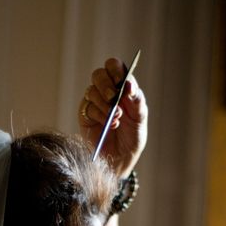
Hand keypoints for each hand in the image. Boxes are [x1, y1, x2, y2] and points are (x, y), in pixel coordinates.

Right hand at [78, 57, 147, 177]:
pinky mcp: (85, 116)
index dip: (116, 69)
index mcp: (121, 87)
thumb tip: (129, 84)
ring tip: (117, 118)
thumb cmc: (132, 136)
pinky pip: (88, 108)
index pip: (114, 67)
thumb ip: (136, 99)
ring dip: (105, 104)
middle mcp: (105, 92)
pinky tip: (110, 125)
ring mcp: (94, 103)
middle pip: (98, 75)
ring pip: (92, 91)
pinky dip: (100, 115)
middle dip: (106, 84)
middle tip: (113, 97)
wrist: (122, 159)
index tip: (121, 80)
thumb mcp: (140, 117)